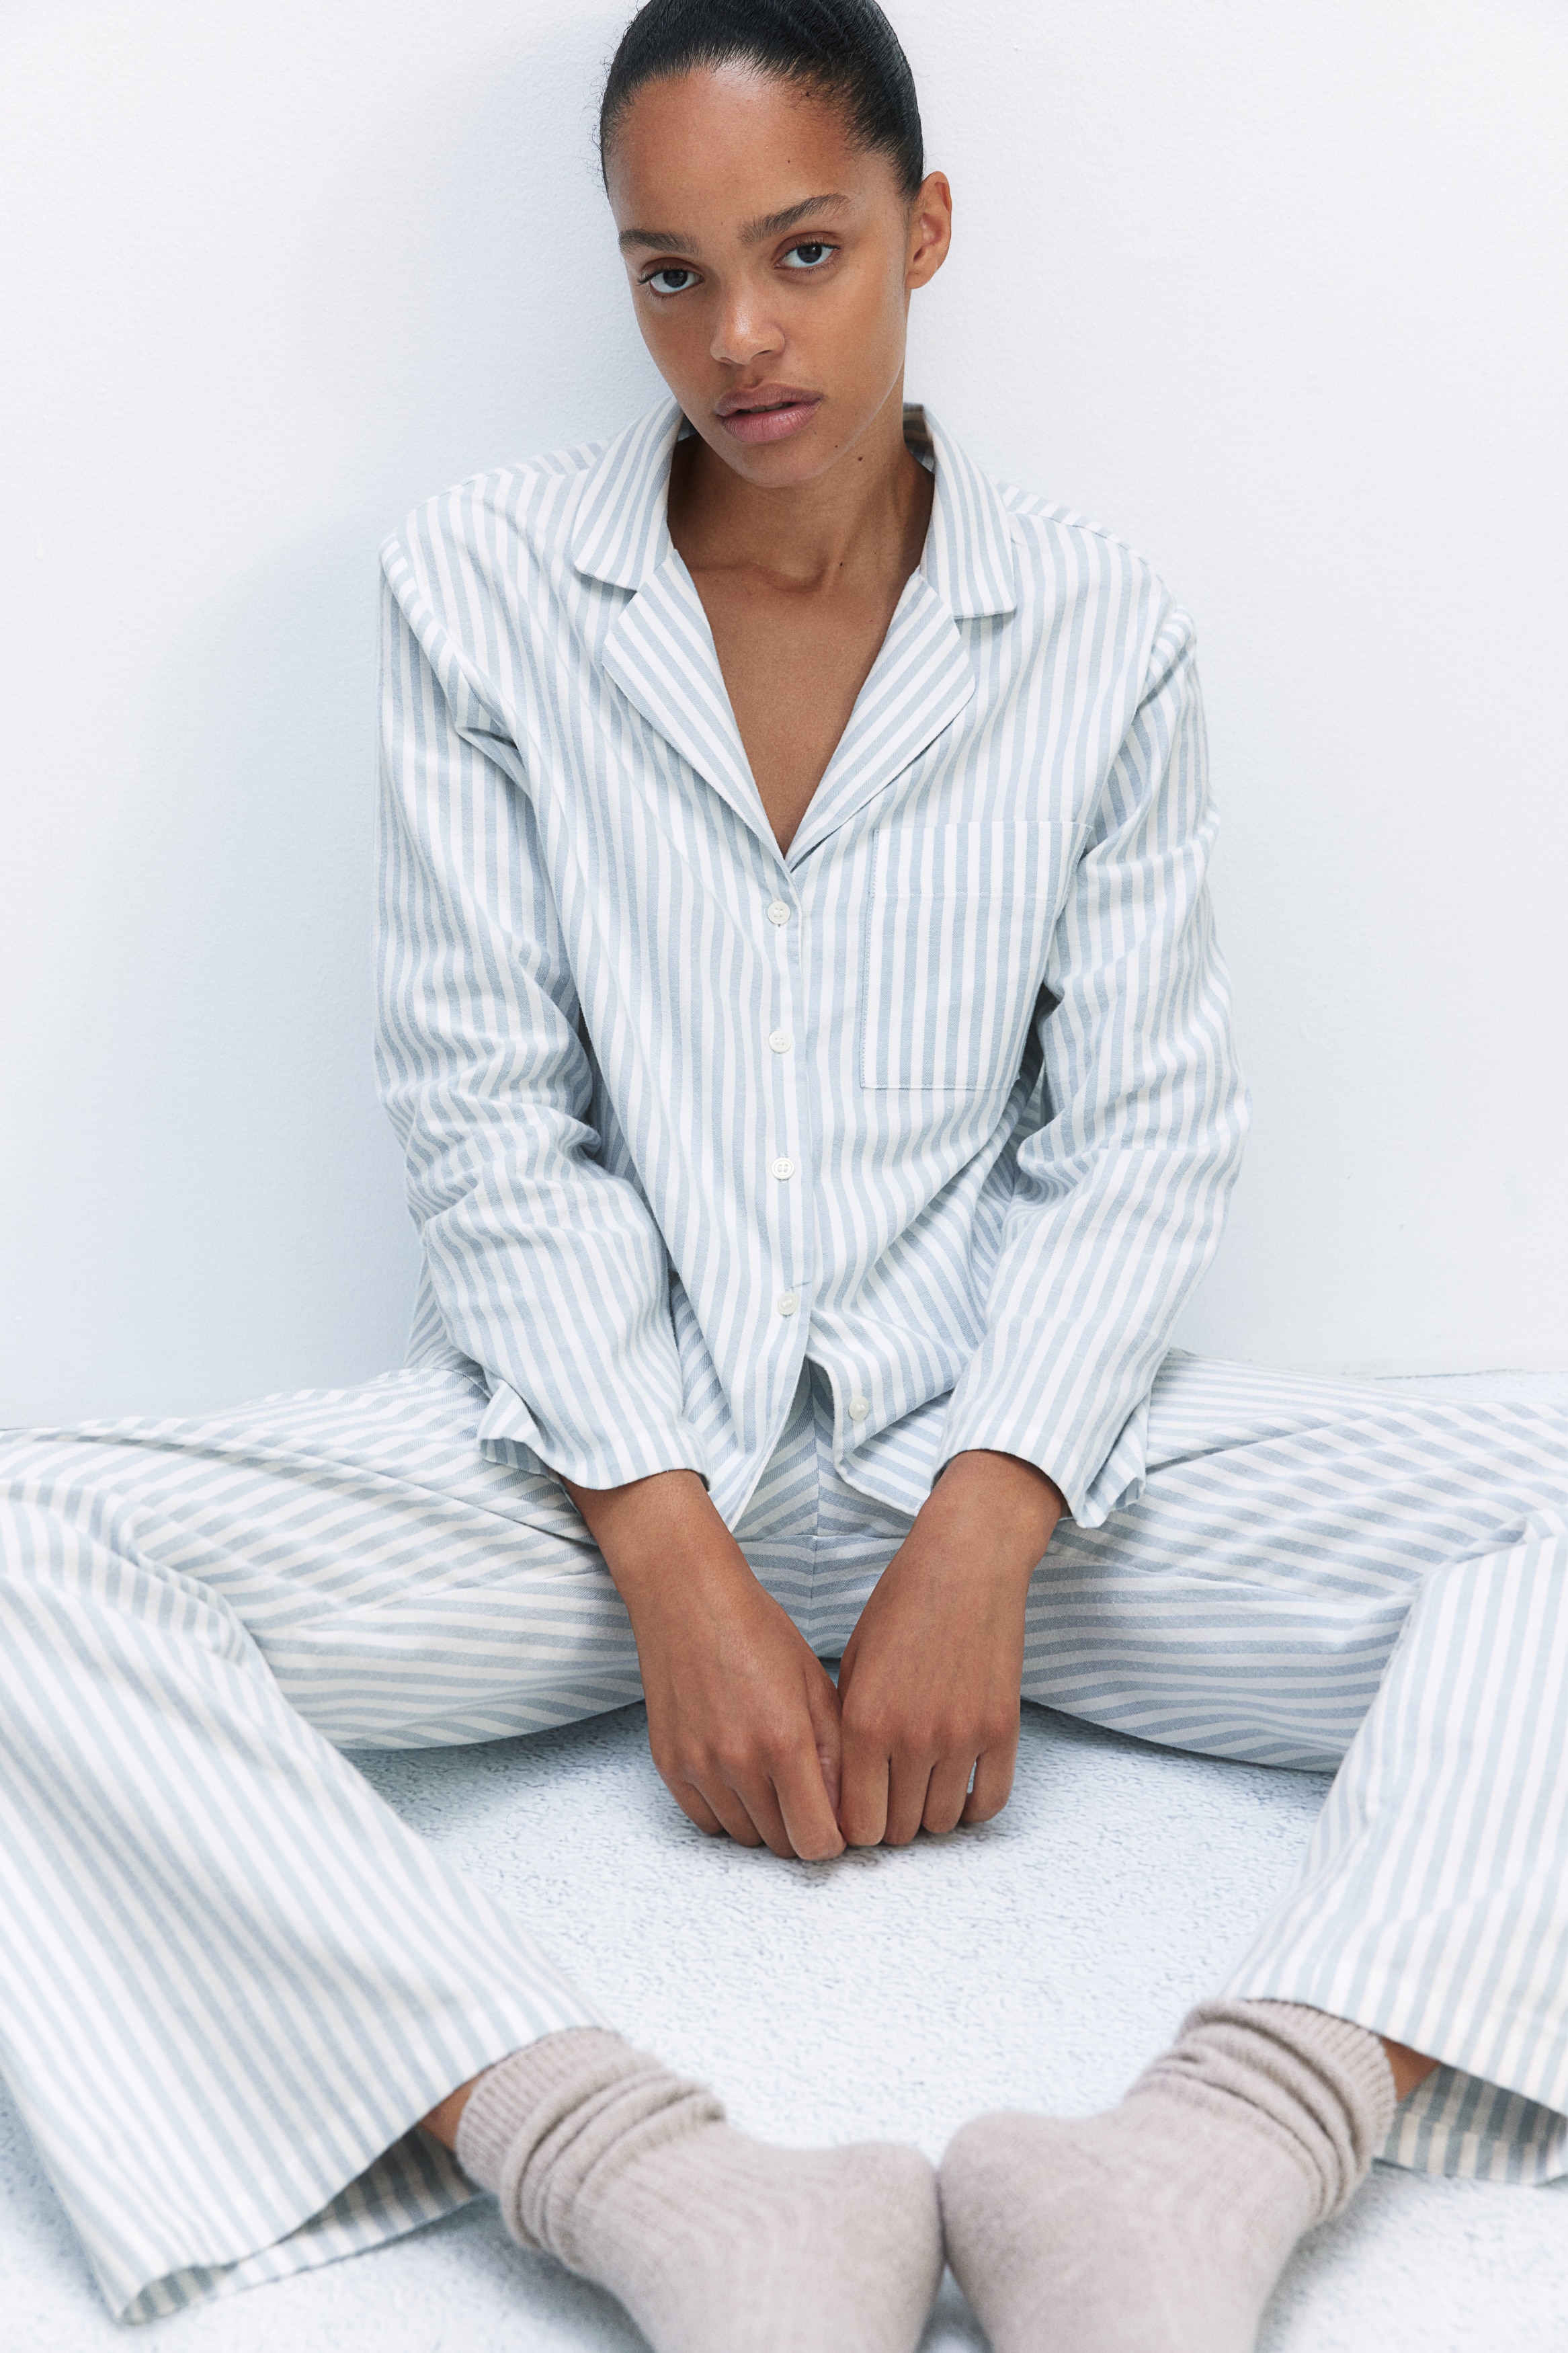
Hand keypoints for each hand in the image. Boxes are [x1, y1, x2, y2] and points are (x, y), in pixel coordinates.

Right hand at [562, 1468, 844, 1861]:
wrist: (687, 1599)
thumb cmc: (760, 1633)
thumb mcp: (815, 1685)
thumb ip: (835, 1756)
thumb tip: (845, 1814)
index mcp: (785, 1742)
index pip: (817, 1840)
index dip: (834, 1839)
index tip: (838, 1821)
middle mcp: (738, 1762)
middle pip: (781, 1845)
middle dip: (802, 1829)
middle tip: (808, 1796)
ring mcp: (698, 1767)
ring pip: (744, 1837)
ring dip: (766, 1822)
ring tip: (774, 1779)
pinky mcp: (670, 1765)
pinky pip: (707, 1821)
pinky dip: (729, 1812)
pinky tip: (740, 1776)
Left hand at [836, 1450, 1061, 1846]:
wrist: (966, 1563)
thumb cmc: (901, 1606)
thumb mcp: (854, 1663)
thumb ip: (846, 1730)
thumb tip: (841, 1790)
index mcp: (865, 1722)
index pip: (857, 1823)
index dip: (854, 1828)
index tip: (857, 1813)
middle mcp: (912, 1737)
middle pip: (899, 1830)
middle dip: (889, 1823)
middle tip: (888, 1801)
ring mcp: (962, 1737)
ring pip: (943, 1822)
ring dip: (928, 1814)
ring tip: (920, 1788)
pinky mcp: (1002, 1730)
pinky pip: (989, 1801)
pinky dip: (972, 1807)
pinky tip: (957, 1786)